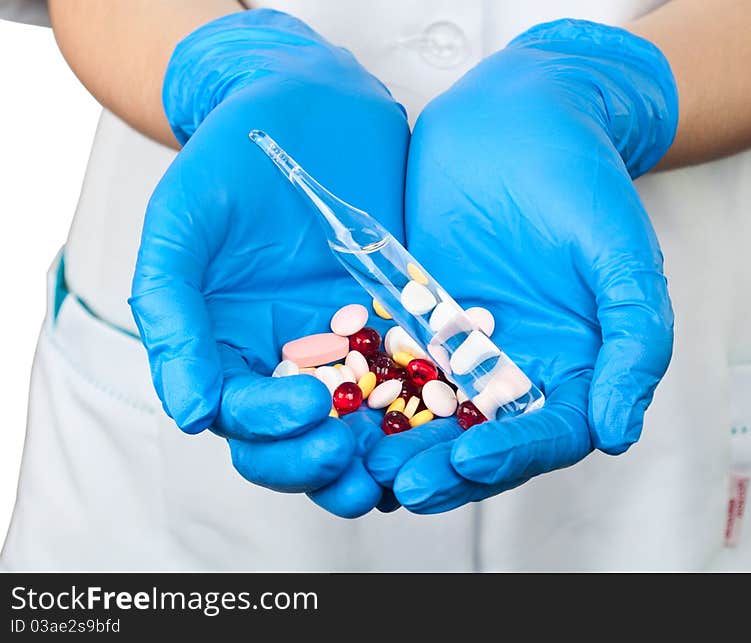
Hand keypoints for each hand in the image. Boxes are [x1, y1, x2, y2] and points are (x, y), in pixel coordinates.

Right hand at [129, 10, 407, 516]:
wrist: (302, 106)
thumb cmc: (227, 162)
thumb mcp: (183, 229)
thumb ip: (173, 316)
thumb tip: (187, 414)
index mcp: (228, 350)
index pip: (243, 420)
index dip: (271, 429)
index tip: (311, 407)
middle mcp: (288, 360)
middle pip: (299, 442)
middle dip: (323, 463)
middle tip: (355, 455)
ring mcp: (348, 346)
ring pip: (362, 425)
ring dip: (382, 455)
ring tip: (408, 464)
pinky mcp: (399, 323)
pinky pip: (418, 371)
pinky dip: (435, 396)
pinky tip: (457, 403)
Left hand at [367, 19, 677, 512]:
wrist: (519, 117)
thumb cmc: (582, 181)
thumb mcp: (622, 257)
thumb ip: (634, 341)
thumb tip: (618, 434)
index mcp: (575, 368)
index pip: (546, 435)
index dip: (511, 456)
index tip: (468, 459)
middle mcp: (518, 369)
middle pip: (481, 440)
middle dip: (442, 468)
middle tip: (401, 484)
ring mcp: (463, 348)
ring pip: (429, 414)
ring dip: (398, 444)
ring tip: (362, 462)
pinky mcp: (417, 319)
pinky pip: (389, 364)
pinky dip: (367, 389)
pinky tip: (337, 406)